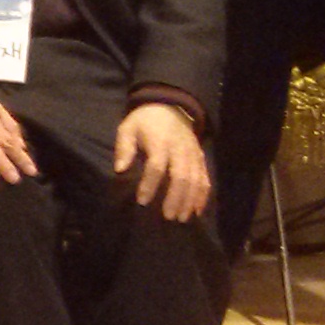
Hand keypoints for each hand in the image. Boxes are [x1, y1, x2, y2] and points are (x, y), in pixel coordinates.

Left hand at [115, 101, 211, 221]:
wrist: (170, 106)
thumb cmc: (144, 121)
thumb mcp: (128, 128)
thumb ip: (124, 148)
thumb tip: (119, 169)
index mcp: (160, 142)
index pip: (156, 166)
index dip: (149, 184)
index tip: (142, 201)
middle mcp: (179, 149)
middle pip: (181, 176)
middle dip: (175, 198)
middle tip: (167, 216)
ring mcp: (192, 154)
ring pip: (196, 180)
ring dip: (190, 200)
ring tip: (182, 218)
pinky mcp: (200, 158)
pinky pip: (205, 178)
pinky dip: (203, 195)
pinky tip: (197, 211)